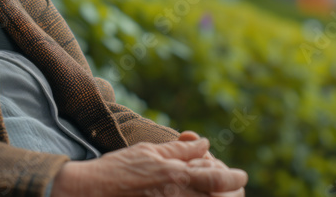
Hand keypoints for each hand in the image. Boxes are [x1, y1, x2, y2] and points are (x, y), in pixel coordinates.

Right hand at [51, 136, 246, 196]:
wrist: (94, 191)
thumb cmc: (119, 168)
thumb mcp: (151, 152)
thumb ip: (181, 150)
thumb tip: (205, 144)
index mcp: (178, 177)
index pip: (220, 180)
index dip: (235, 178)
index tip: (240, 176)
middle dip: (231, 190)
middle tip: (229, 182)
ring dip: (215, 195)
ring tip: (210, 187)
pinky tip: (192, 193)